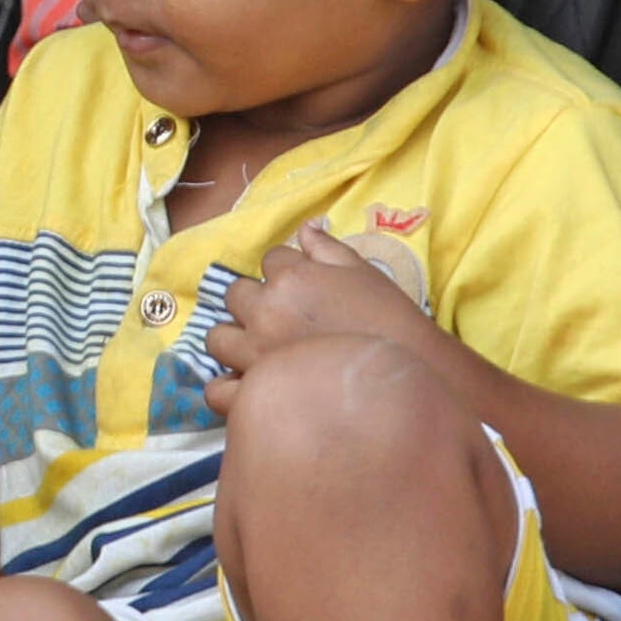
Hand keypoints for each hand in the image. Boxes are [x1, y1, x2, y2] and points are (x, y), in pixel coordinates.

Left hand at [199, 227, 435, 409]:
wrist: (404, 374)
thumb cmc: (389, 320)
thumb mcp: (362, 273)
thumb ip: (328, 248)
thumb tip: (304, 228)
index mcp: (291, 278)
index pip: (270, 260)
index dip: (284, 273)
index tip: (300, 290)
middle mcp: (265, 312)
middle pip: (235, 294)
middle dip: (251, 302)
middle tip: (275, 320)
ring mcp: (254, 354)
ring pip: (217, 338)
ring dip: (232, 339)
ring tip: (254, 351)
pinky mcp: (254, 393)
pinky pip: (218, 390)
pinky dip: (226, 388)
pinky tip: (246, 387)